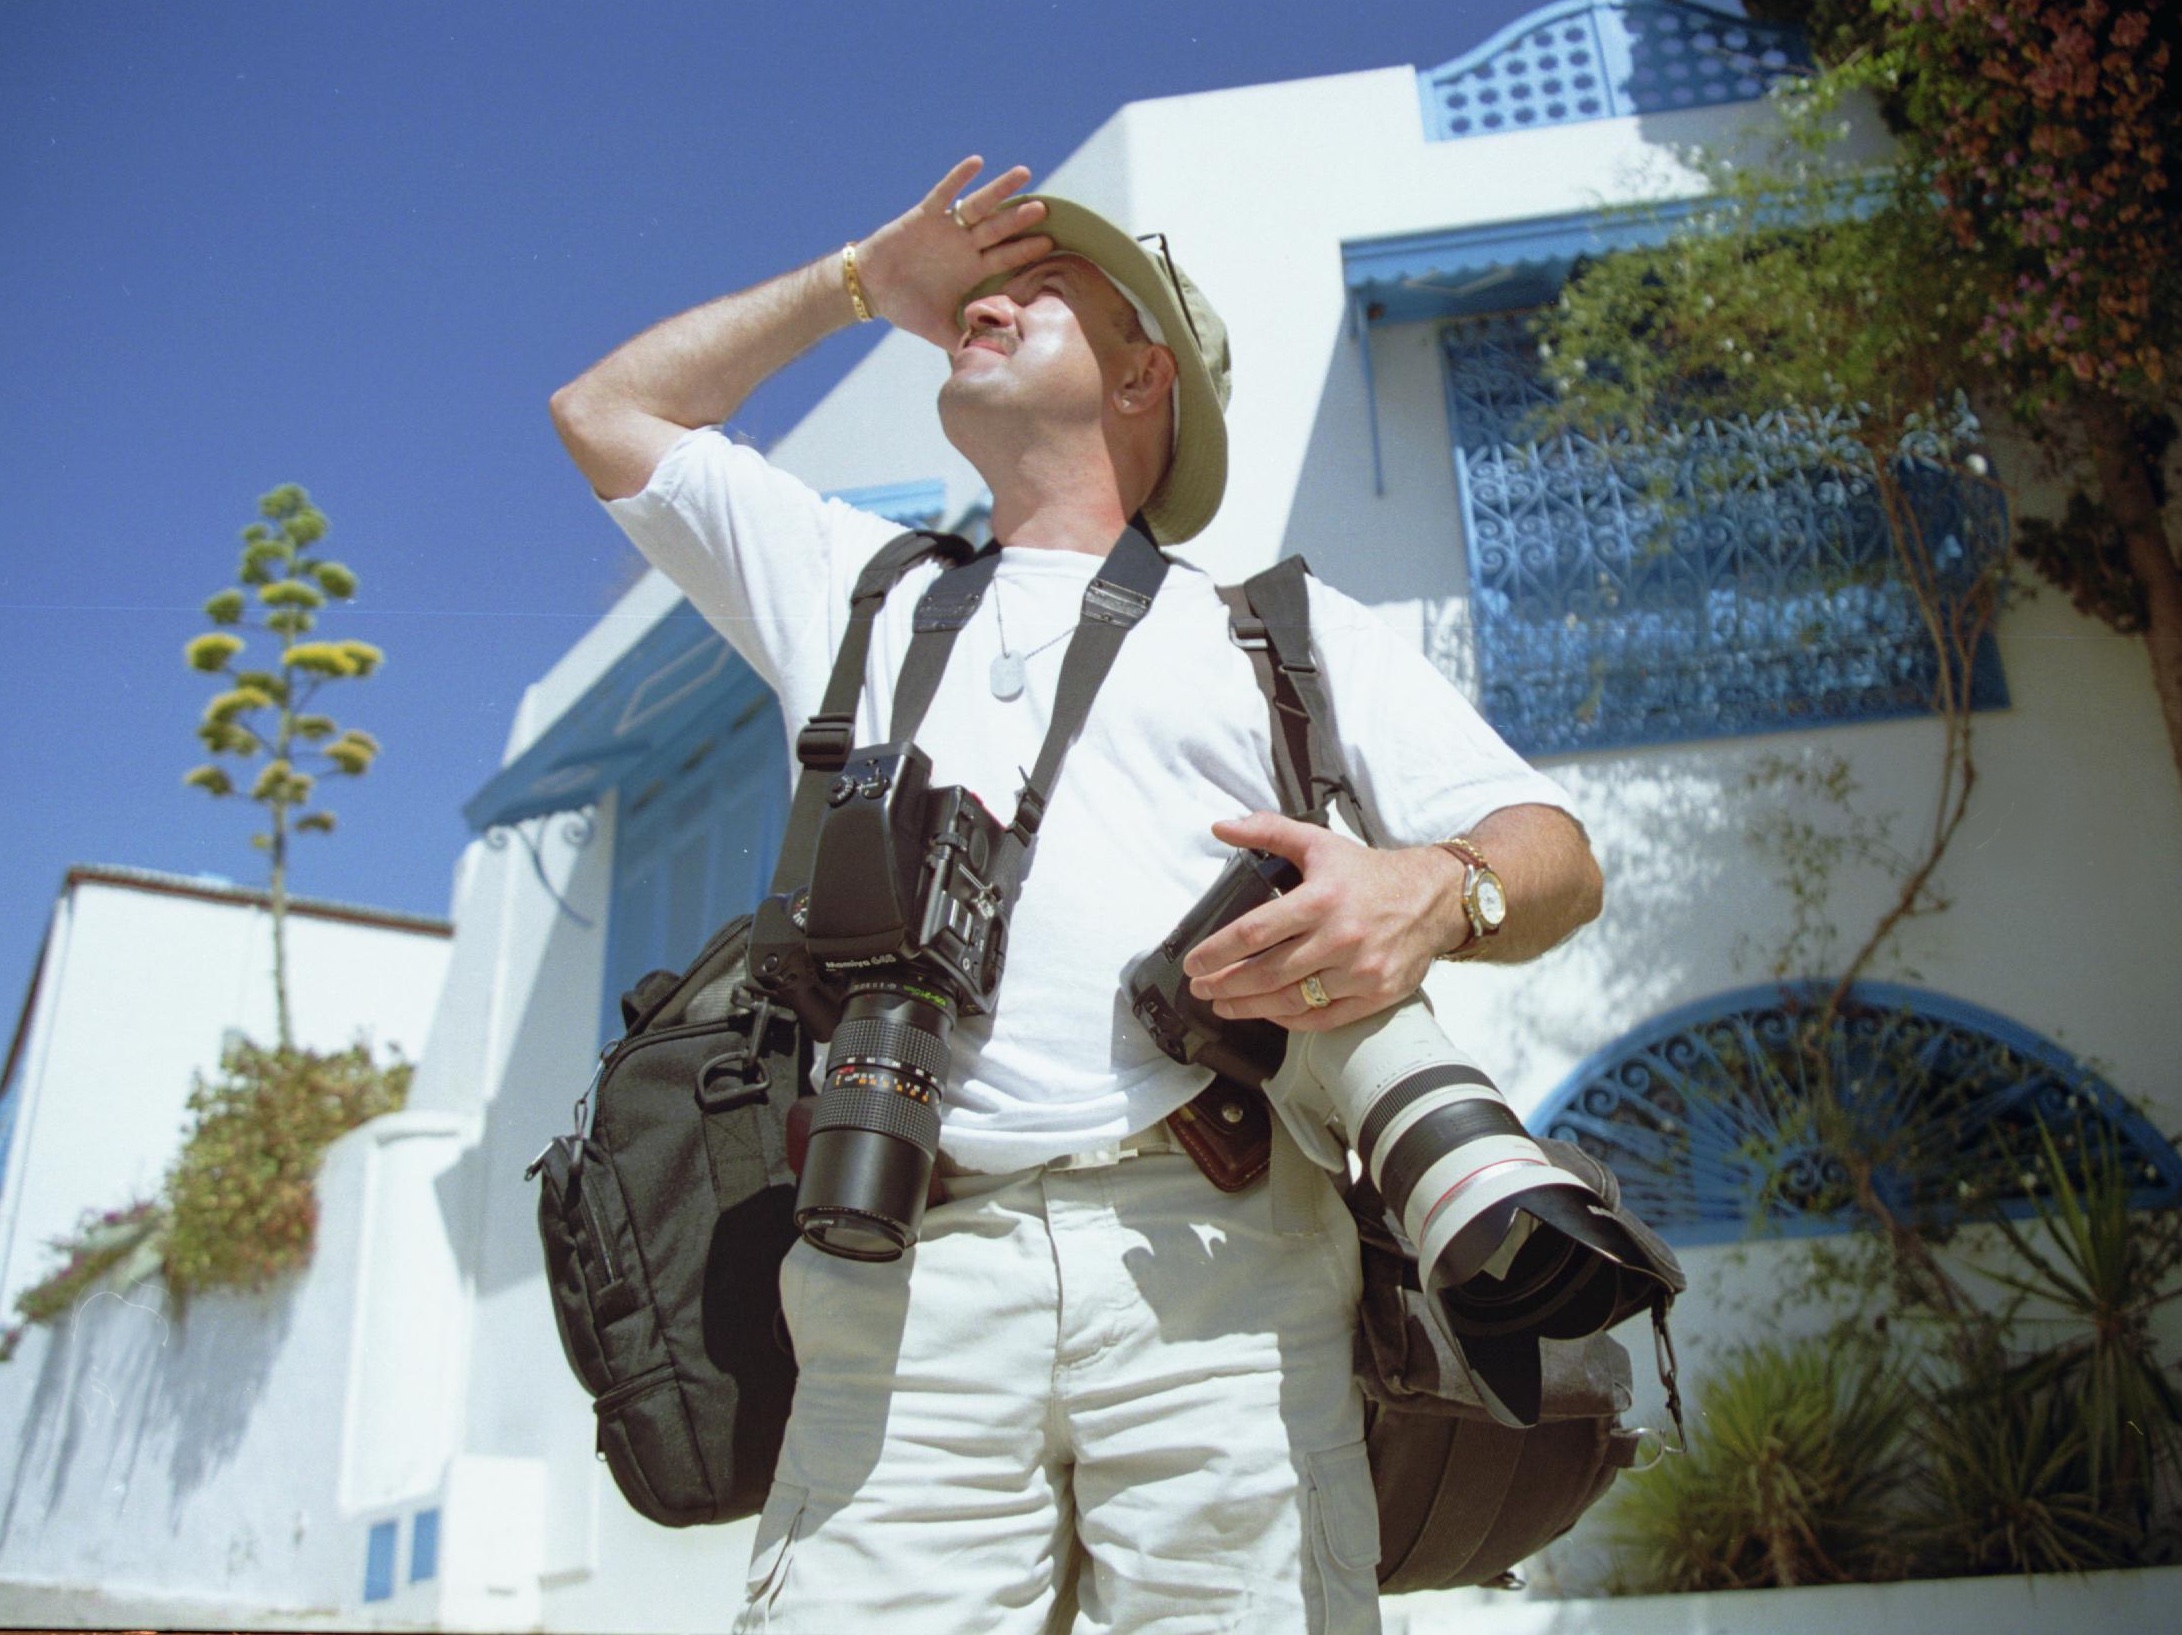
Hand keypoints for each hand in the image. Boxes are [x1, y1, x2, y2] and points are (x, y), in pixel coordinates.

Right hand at [855, 157, 1052, 348]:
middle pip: (999, 228)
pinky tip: (977, 163)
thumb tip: (984, 364)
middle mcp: (964, 246)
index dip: (1025, 250)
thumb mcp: (937, 329)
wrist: (871, 289)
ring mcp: (946, 229)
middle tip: (1045, 208)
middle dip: (1020, 219)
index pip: (1004, 257)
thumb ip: (962, 341)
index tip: (1050, 245)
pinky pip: (944, 194)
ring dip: (1000, 191)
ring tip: (1024, 174)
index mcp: (971, 269)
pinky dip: (958, 179)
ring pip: (979, 206)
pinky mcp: (924, 216)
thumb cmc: (905, 307)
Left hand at [1180, 812, 1468, 1032]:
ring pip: (1292, 1001)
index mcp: (1321, 898)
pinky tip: (1266, 1012)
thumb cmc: (1368, 872)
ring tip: (1223, 1004)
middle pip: (1268, 973)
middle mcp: (1341, 938)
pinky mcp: (1376, 994)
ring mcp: (1361, 971)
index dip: (1218, 951)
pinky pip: (1323, 1018)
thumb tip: (1221, 827)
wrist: (1434, 897)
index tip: (1194, 963)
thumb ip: (1268, 832)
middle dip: (1226, 985)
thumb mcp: (1318, 842)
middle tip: (1200, 988)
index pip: (1255, 932)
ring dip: (1249, 1007)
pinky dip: (1289, 1019)